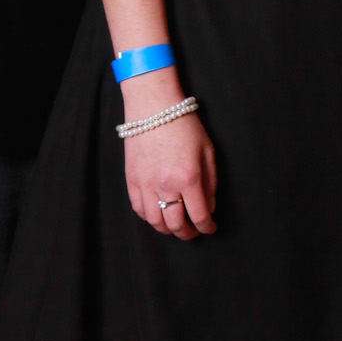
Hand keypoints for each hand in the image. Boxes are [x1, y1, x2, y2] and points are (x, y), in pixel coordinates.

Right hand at [124, 111, 217, 237]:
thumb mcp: (207, 151)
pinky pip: (139, 209)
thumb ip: (210, 183)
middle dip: (188, 233)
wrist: (153, 107)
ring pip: (155, 222)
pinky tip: (158, 215)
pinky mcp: (131, 180)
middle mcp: (166, 185)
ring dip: (168, 229)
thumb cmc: (184, 125)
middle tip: (193, 232)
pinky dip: (150, 217)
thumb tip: (209, 207)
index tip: (211, 228)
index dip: (207, 227)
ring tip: (176, 227)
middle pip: (176, 224)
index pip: (200, 216)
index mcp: (189, 178)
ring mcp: (145, 184)